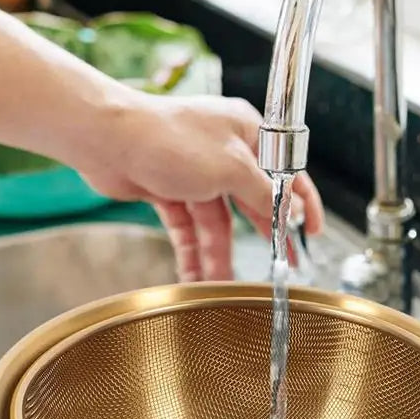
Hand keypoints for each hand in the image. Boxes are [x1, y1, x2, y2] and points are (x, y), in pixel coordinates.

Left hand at [80, 90, 323, 281]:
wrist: (107, 140)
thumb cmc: (168, 137)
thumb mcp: (233, 167)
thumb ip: (266, 194)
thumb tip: (292, 211)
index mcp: (247, 134)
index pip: (285, 173)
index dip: (302, 204)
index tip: (312, 231)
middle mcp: (224, 152)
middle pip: (251, 203)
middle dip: (261, 238)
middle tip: (279, 267)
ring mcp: (195, 173)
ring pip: (216, 223)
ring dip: (217, 254)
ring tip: (222, 284)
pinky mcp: (169, 190)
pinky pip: (188, 228)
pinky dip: (191, 251)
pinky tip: (195, 275)